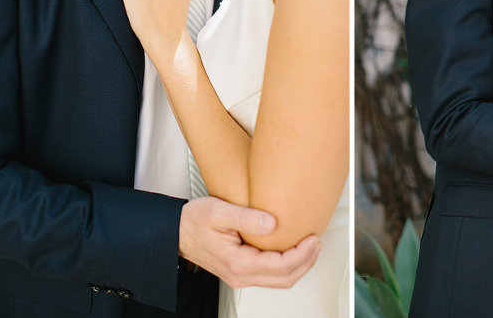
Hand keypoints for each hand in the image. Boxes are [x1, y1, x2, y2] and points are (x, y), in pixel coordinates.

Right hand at [179, 197, 321, 288]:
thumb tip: (273, 223)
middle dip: (306, 261)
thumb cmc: (193, 221)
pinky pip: (270, 276)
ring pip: (278, 281)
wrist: (175, 232)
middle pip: (284, 279)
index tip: (313, 237)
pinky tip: (293, 250)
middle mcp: (240, 275)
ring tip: (310, 246)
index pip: (280, 266)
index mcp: (237, 262)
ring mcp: (240, 277)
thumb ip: (246, 217)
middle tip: (317, 241)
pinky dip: (287, 266)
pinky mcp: (240, 273)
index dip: (302, 254)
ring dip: (299, 265)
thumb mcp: (218, 211)